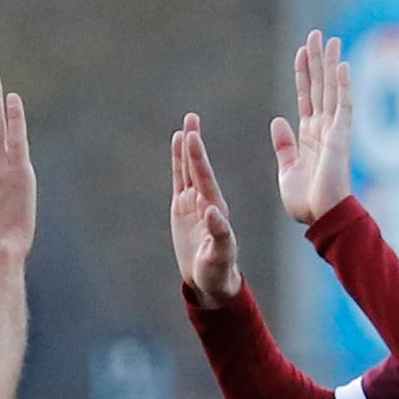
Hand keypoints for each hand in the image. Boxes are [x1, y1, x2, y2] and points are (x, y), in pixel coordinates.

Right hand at [168, 118, 243, 308]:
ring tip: (186, 126)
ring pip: (188, 170)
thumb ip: (220, 235)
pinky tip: (178, 145)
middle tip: (191, 118)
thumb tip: (213, 212)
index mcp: (216, 209)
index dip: (197, 157)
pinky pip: (180, 181)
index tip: (191, 137)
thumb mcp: (220, 256)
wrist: (211, 280)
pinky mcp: (183, 208)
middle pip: (197, 167)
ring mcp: (194, 203)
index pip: (204, 178)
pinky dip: (178, 163)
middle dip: (194, 144)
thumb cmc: (219, 271)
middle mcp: (206, 201)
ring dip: (187, 149)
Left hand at [270, 30, 353, 227]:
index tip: (302, 52)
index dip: (303, 74)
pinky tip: (341, 65)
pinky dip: (342, 85)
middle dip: (317, 60)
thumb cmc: (306, 202)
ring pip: (331, 89)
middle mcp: (324, 129)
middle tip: (317, 34)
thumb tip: (278, 121)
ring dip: (329, 64)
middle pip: (320, 87)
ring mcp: (334, 131)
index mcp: (309, 137)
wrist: (321, 218)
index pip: (306, 97)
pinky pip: (342, 106)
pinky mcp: (340, 137)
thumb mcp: (286, 170)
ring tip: (328, 39)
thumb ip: (284, 145)